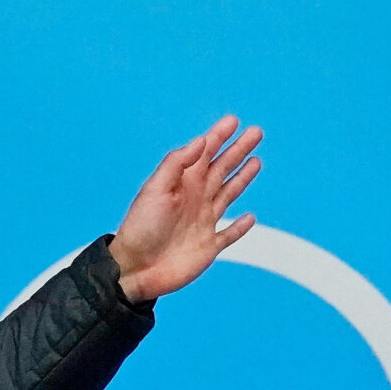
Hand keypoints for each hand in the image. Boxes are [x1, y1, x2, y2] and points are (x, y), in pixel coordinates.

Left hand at [108, 115, 261, 301]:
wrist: (135, 269)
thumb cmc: (140, 229)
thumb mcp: (155, 189)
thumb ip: (176, 164)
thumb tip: (200, 142)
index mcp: (182, 184)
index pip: (204, 154)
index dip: (218, 136)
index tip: (233, 120)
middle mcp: (194, 199)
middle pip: (222, 169)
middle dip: (238, 150)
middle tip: (255, 132)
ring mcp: (203, 222)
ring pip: (229, 194)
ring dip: (242, 178)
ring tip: (255, 161)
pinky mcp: (208, 246)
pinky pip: (229, 234)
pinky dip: (240, 227)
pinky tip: (249, 217)